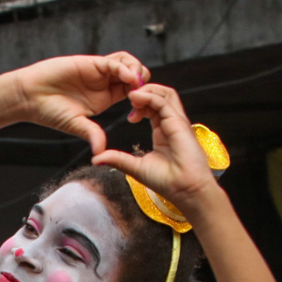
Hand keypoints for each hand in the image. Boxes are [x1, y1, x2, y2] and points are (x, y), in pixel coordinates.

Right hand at [10, 53, 148, 153]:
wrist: (30, 96)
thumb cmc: (49, 111)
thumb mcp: (75, 125)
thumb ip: (92, 134)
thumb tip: (101, 153)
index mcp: (105, 99)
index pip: (132, 93)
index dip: (141, 100)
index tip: (139, 111)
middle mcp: (104, 84)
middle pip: (136, 76)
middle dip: (144, 84)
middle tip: (142, 97)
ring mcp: (99, 72)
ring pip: (129, 65)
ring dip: (137, 72)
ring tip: (137, 85)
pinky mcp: (92, 62)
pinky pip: (115, 62)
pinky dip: (125, 68)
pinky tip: (127, 78)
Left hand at [92, 84, 221, 212]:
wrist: (185, 191)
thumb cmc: (167, 182)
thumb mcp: (135, 167)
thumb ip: (117, 159)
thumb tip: (96, 159)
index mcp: (163, 131)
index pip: (153, 107)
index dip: (140, 104)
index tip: (128, 114)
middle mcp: (171, 124)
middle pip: (160, 95)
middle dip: (143, 91)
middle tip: (127, 98)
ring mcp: (176, 122)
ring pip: (165, 94)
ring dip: (146, 90)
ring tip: (131, 96)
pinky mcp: (179, 123)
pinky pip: (164, 102)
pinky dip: (149, 96)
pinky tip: (135, 98)